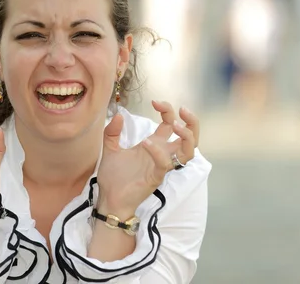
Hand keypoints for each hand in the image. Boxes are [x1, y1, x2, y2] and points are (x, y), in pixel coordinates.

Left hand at [96, 101, 199, 215]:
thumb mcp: (109, 148)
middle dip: (192, 122)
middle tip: (182, 109)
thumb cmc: (113, 177)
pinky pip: (165, 163)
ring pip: (188, 152)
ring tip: (175, 124)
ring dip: (186, 136)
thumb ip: (112, 132)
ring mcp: (161, 166)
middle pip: (190, 138)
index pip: (170, 124)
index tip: (155, 102)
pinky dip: (158, 151)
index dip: (168, 110)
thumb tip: (118, 115)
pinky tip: (145, 143)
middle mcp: (162, 154)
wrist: (108, 198)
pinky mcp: (156, 177)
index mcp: (154, 145)